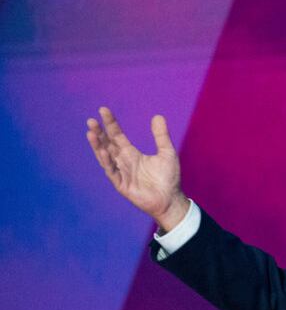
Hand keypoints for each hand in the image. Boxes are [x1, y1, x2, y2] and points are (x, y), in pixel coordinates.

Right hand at [86, 106, 188, 231]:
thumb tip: (157, 116)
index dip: (110, 124)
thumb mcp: (167, 152)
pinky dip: (107, 161)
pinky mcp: (121, 184)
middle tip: (91, 120)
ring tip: (91, 132)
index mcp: (132, 154)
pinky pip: (112, 171)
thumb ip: (161, 136)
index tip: (103, 110)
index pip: (117, 136)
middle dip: (99, 133)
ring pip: (105, 157)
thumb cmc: (168, 178)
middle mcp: (123, 162)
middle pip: (107, 145)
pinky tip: (103, 150)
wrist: (170, 199)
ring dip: (98, 145)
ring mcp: (121, 173)